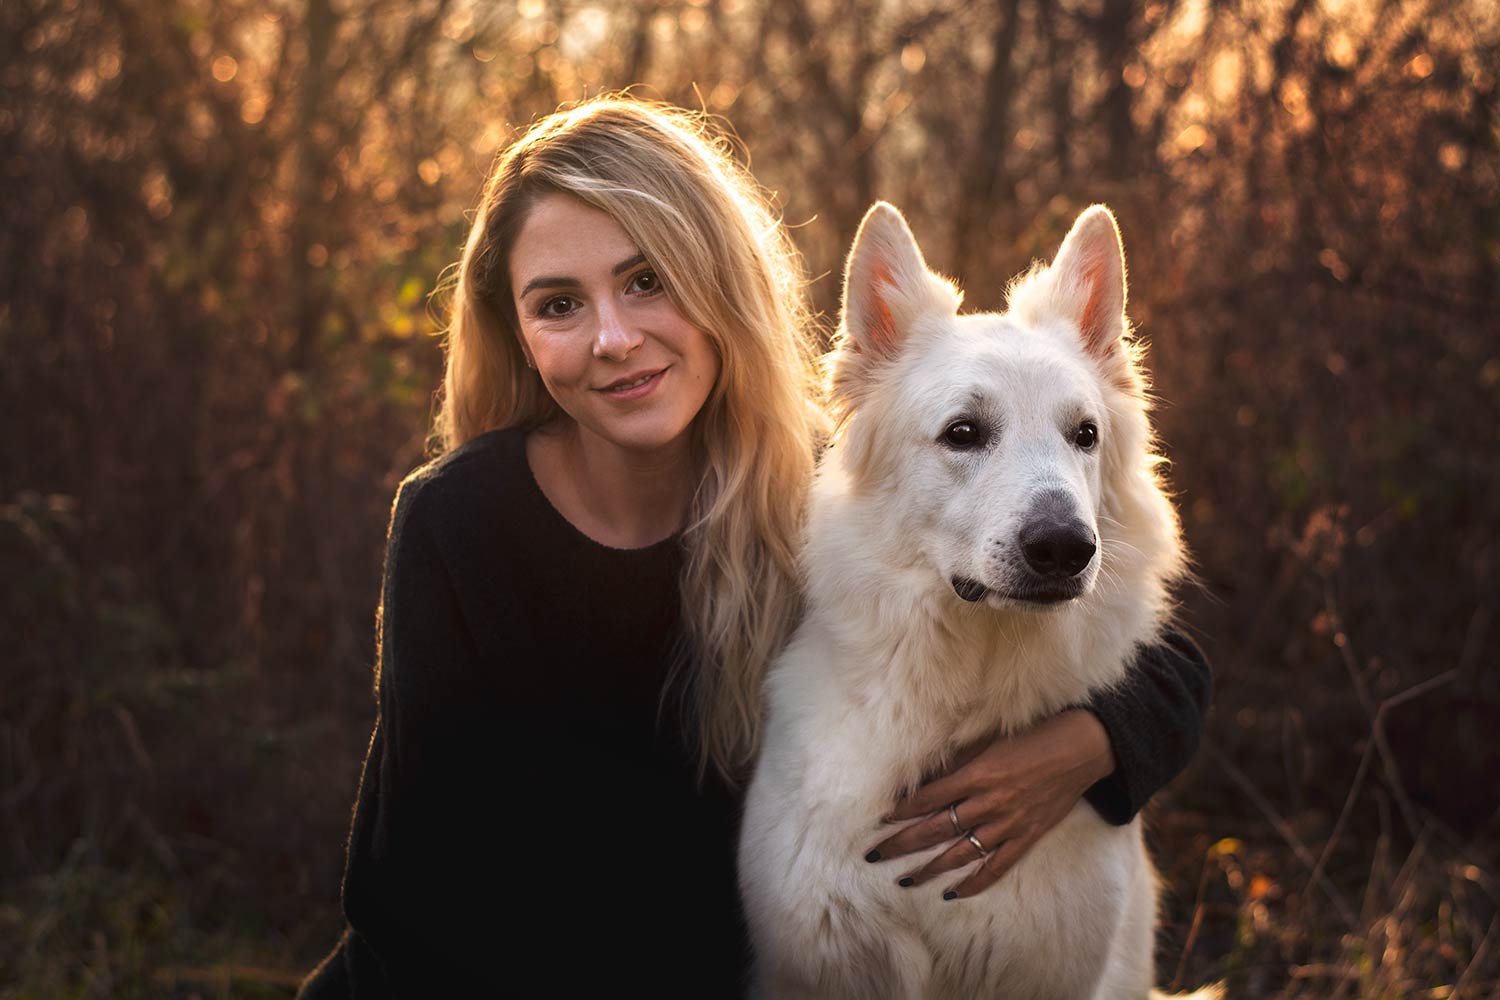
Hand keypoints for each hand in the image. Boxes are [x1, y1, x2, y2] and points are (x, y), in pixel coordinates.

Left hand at [862, 709, 1115, 899]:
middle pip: (936, 829)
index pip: (928, 798)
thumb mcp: (989, 741)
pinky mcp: (1026, 838)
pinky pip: (995, 868)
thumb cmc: (1032, 738)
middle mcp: (989, 803)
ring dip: (929, 869)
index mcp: (977, 774)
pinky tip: (951, 893)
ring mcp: (1008, 824)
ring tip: (904, 880)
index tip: (880, 820)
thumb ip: (958, 761)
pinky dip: (973, 883)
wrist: (1080, 749)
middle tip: (875, 855)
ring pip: (960, 854)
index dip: (902, 811)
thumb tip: (926, 776)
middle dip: (902, 844)